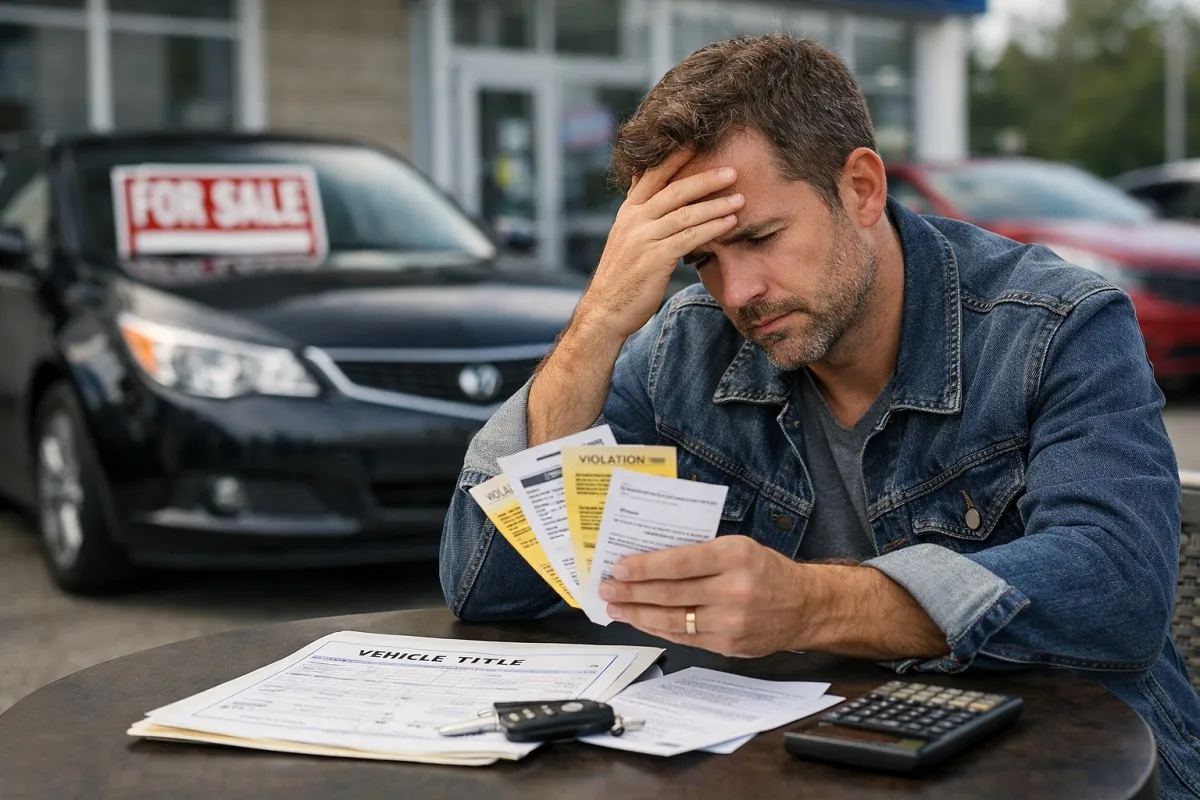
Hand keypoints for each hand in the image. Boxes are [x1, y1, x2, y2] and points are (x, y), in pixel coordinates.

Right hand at [577, 149, 743, 338]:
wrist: (606, 309)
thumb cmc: (622, 275)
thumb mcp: (625, 236)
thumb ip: (638, 210)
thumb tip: (641, 179)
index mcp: (628, 212)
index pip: (652, 175)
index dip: (676, 157)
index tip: (699, 141)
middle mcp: (634, 220)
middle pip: (674, 190)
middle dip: (705, 178)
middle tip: (732, 171)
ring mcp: (643, 238)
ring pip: (685, 214)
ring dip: (715, 204)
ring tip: (740, 198)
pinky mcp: (654, 259)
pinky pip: (689, 238)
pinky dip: (712, 228)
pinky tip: (730, 223)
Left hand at [599, 535, 809, 657]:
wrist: (805, 606)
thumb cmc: (766, 570)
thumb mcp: (738, 546)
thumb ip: (699, 552)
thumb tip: (649, 558)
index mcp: (734, 556)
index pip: (678, 563)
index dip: (644, 567)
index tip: (618, 567)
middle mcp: (733, 590)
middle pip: (670, 593)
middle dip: (632, 591)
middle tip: (606, 588)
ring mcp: (731, 622)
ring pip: (673, 620)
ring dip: (637, 613)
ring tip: (615, 606)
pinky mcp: (728, 645)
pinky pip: (684, 637)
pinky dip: (658, 629)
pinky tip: (640, 620)